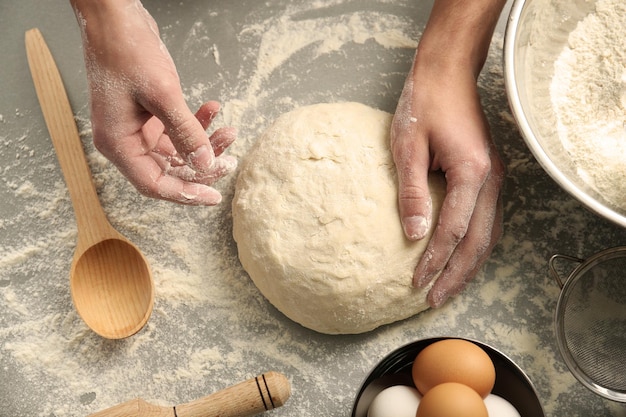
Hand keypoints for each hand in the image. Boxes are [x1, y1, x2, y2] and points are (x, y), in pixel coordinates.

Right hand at [72, 0, 235, 204]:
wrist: (114, 18)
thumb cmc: (125, 51)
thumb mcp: (162, 95)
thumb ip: (186, 132)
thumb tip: (205, 163)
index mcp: (118, 143)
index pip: (154, 184)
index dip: (185, 193)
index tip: (213, 196)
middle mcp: (125, 141)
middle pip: (168, 170)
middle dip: (201, 165)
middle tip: (230, 160)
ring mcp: (135, 128)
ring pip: (176, 150)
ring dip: (204, 142)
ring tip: (229, 131)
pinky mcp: (146, 115)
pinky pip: (175, 130)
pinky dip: (196, 123)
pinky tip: (212, 109)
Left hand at [391, 49, 503, 307]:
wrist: (448, 75)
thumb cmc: (424, 105)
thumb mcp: (407, 147)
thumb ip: (411, 192)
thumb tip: (414, 235)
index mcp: (472, 172)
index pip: (453, 230)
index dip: (435, 260)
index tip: (416, 283)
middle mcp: (492, 180)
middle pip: (478, 241)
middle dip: (456, 274)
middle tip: (434, 300)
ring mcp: (495, 178)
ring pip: (488, 235)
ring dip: (469, 265)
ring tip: (448, 289)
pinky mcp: (489, 176)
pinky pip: (488, 221)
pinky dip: (475, 246)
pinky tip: (460, 258)